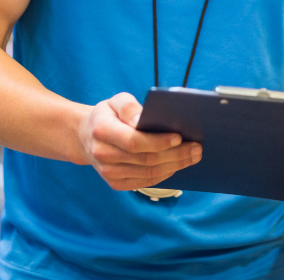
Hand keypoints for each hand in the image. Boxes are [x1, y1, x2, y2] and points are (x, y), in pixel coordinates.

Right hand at [79, 92, 201, 190]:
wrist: (86, 137)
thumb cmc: (108, 114)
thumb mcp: (115, 100)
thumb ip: (129, 106)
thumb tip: (142, 120)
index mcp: (102, 131)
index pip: (134, 141)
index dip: (158, 142)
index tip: (179, 137)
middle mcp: (103, 155)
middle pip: (146, 159)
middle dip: (175, 155)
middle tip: (197, 148)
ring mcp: (108, 173)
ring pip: (148, 173)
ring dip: (175, 166)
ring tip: (193, 156)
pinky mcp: (116, 183)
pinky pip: (145, 182)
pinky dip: (165, 174)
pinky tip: (178, 165)